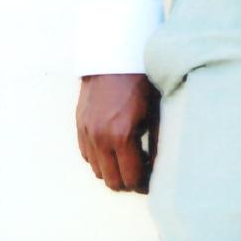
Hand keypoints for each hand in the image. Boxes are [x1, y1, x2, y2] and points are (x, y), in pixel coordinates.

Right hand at [76, 73, 159, 193]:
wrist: (114, 56)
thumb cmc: (141, 80)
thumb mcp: (155, 111)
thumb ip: (157, 142)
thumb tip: (161, 166)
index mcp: (122, 135)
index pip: (131, 178)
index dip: (143, 184)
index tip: (152, 180)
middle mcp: (100, 138)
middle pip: (112, 181)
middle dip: (128, 181)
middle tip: (141, 173)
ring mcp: (87, 132)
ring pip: (97, 171)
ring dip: (113, 170)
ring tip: (128, 159)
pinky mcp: (79, 125)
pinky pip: (87, 155)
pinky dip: (99, 158)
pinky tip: (114, 147)